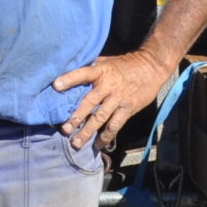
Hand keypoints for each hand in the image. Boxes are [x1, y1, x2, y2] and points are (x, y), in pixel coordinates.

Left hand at [52, 46, 174, 148]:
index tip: (55, 86)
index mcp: (101, 71)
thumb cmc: (124, 64)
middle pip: (89, 102)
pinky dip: (106, 136)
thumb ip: (90, 68)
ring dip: (88, 132)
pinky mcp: (128, 109)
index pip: (83, 74)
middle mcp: (108, 85)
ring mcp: (118, 99)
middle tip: (64, 129)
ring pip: (101, 117)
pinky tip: (97, 145)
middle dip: (76, 117)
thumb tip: (69, 71)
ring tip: (76, 143)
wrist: (151, 67)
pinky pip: (115, 125)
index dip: (69, 79)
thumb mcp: (106, 61)